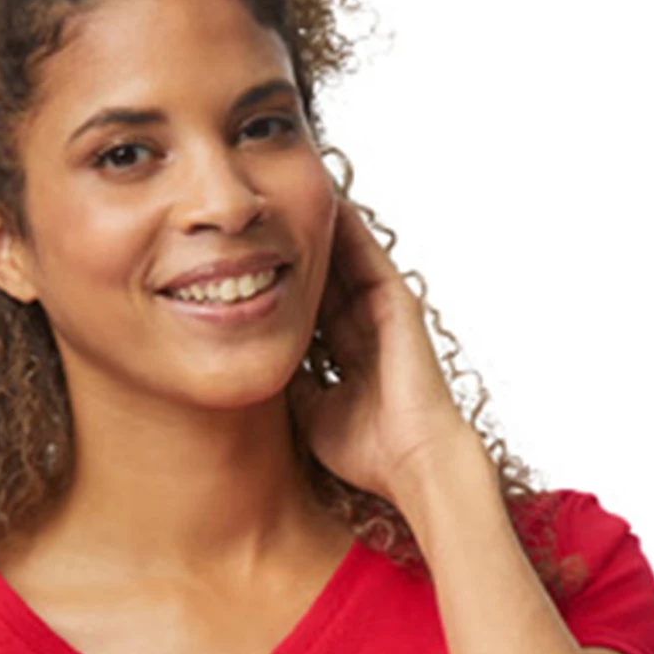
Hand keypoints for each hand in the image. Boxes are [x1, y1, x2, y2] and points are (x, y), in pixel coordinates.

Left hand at [286, 194, 475, 506]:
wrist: (410, 460)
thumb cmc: (366, 449)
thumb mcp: (309, 411)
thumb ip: (290, 382)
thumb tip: (258, 361)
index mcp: (344, 352)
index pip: (306, 307)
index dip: (278, 286)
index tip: (244, 261)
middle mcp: (363, 325)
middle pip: (320, 276)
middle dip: (291, 248)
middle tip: (260, 215)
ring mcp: (380, 311)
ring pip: (342, 259)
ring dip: (317, 228)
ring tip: (285, 194)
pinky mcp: (396, 301)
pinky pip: (368, 254)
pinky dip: (348, 228)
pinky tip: (325, 200)